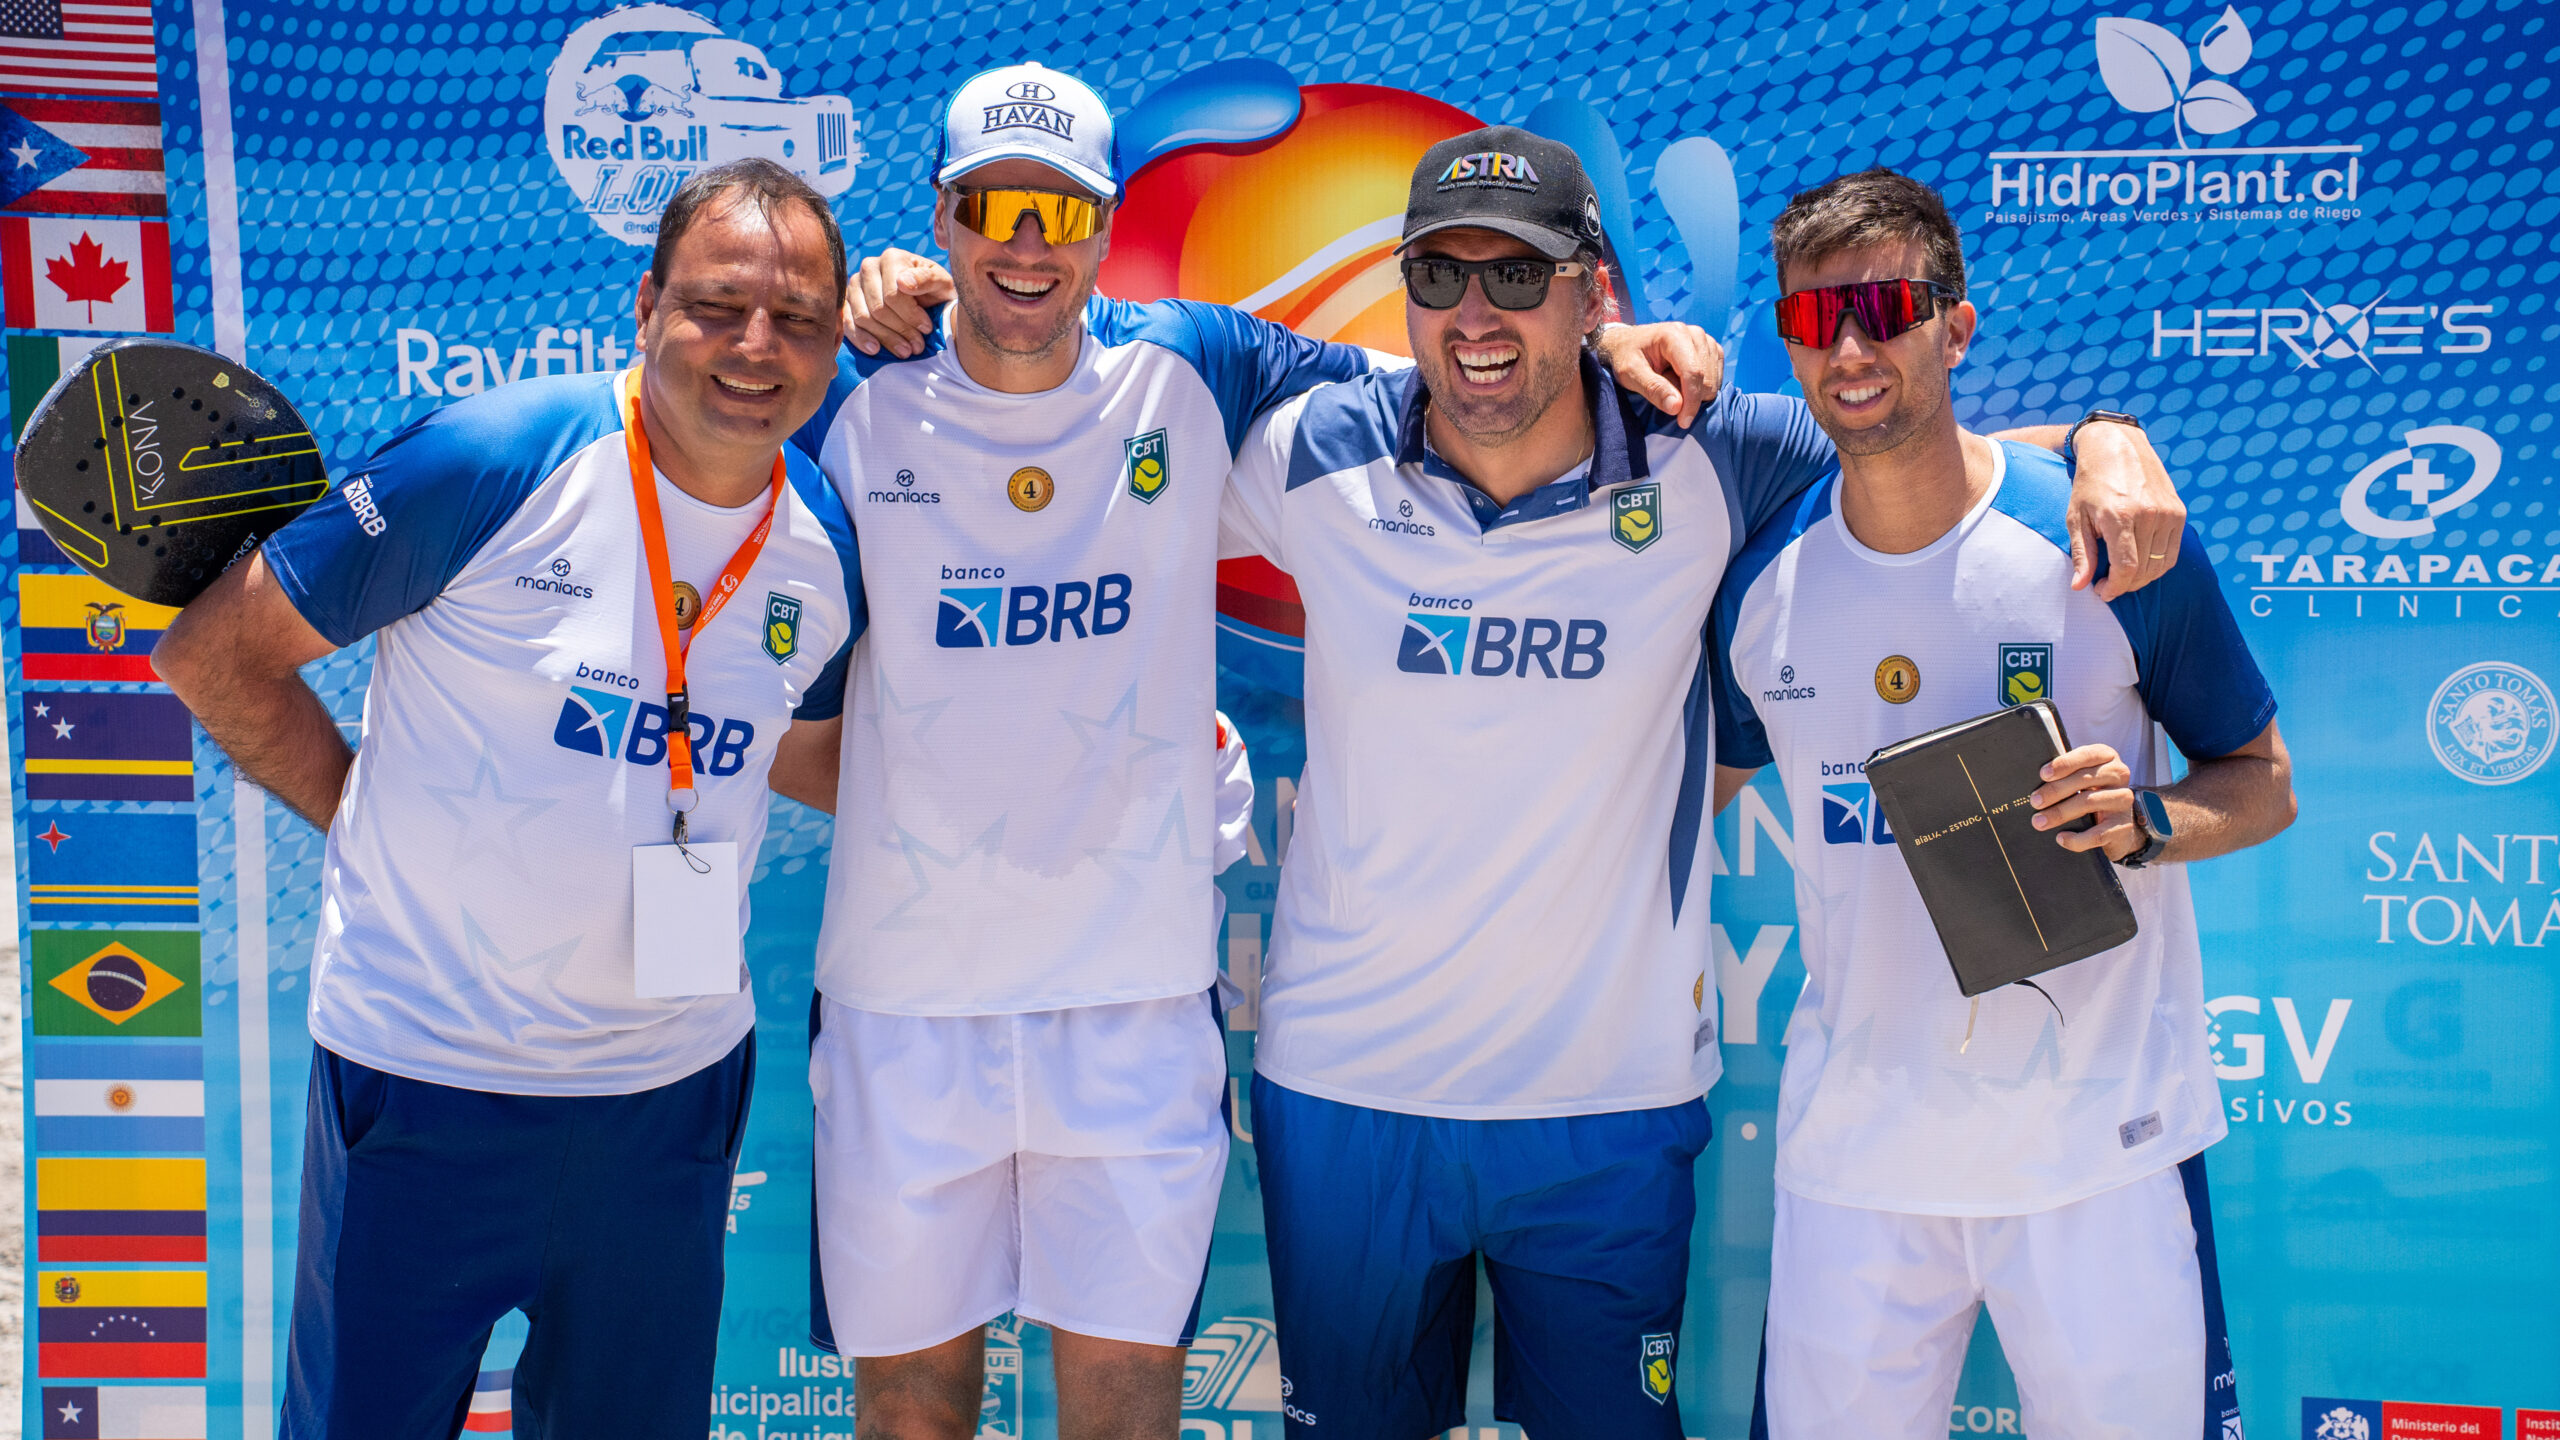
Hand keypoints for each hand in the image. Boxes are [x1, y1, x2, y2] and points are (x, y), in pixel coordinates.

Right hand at [843, 249, 955, 357]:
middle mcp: (869, 267)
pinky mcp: (847, 303)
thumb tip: (903, 283)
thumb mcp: (942, 283)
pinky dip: (860, 338)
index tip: (927, 329)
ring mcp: (855, 285)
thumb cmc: (936, 290)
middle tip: (917, 347)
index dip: (910, 315)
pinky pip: (848, 323)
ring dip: (885, 338)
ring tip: (905, 352)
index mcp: (891, 258)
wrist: (928, 299)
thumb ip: (928, 279)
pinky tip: (875, 350)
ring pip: (864, 318)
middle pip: (878, 308)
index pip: (893, 294)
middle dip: (900, 331)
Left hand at [1593, 322, 1722, 426]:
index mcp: (1674, 335)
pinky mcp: (1711, 349)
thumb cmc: (1626, 357)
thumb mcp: (1629, 374)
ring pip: (1713, 381)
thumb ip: (1652, 389)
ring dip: (1693, 392)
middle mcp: (1695, 334)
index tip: (1683, 422)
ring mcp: (1706, 340)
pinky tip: (1681, 383)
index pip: (1693, 372)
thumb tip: (1677, 407)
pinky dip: (1701, 388)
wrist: (1629, 343)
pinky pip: (1716, 377)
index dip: (1691, 401)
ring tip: (1669, 382)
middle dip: (1689, 397)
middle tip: (1663, 393)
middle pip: (1706, 379)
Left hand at [2030, 743, 2140, 859]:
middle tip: (2034, 801)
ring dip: (2060, 813)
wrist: (2116, 826)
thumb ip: (2065, 774)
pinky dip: (2077, 838)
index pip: (2088, 755)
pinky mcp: (2122, 826)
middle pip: (2085, 779)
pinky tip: (2060, 838)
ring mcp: (2123, 800)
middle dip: (2055, 791)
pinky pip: (2097, 833)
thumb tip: (2031, 780)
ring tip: (2039, 821)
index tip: (2043, 774)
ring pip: (2089, 802)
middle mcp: (2119, 775)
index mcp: (2107, 757)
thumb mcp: (2080, 778)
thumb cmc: (2090, 793)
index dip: (2065, 763)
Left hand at [2065, 421, 2183, 600]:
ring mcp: (2168, 512)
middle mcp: (2149, 514)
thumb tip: (2080, 586)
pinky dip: (2158, 564)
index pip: (2126, 568)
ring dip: (2142, 578)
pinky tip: (2140, 564)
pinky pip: (2172, 551)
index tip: (2101, 592)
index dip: (2114, 588)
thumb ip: (2082, 553)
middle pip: (2144, 570)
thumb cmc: (2090, 483)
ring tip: (2121, 576)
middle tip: (2108, 585)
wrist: (2117, 445)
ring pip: (2161, 564)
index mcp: (2121, 516)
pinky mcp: (2179, 511)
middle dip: (2125, 586)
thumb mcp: (2076, 516)